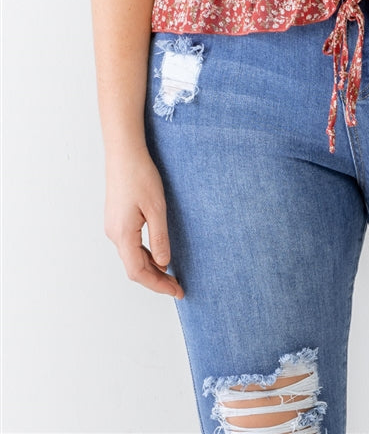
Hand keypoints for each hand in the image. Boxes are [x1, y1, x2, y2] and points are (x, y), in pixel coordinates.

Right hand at [104, 146, 183, 297]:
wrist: (124, 153)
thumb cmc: (140, 176)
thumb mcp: (156, 208)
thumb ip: (159, 238)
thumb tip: (164, 264)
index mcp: (123, 235)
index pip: (139, 272)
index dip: (158, 285)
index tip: (176, 291)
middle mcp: (114, 234)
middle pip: (134, 268)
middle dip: (156, 280)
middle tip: (177, 286)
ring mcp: (113, 227)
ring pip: (131, 257)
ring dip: (150, 269)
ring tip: (171, 274)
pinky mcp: (117, 220)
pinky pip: (130, 246)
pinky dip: (144, 256)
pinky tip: (158, 255)